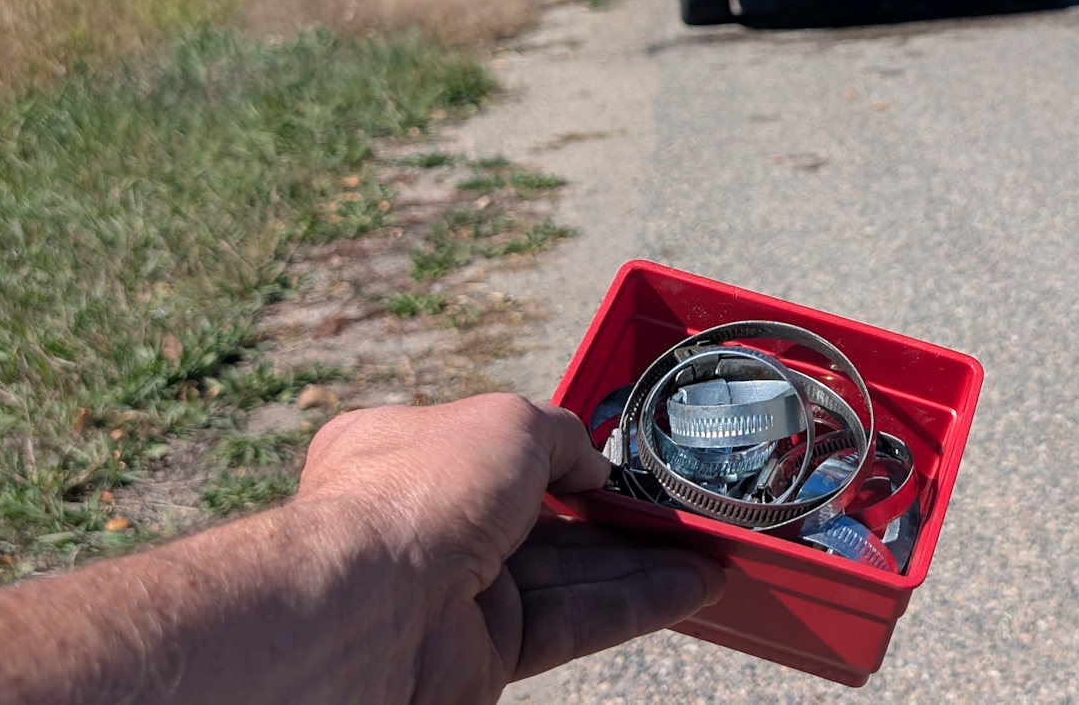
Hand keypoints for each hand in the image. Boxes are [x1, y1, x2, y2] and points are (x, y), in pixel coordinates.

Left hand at [294, 395, 725, 702]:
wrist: (369, 608)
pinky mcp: (482, 656)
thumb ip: (559, 435)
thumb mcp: (507, 421)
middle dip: (616, 518)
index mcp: (408, 453)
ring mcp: (455, 594)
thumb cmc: (419, 492)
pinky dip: (633, 604)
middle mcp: (429, 523)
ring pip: (566, 574)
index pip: (497, 451)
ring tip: (709, 553)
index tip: (617, 461)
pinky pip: (572, 622)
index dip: (560, 456)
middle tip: (681, 515)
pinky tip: (689, 586)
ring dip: (641, 563)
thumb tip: (592, 462)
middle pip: (543, 520)